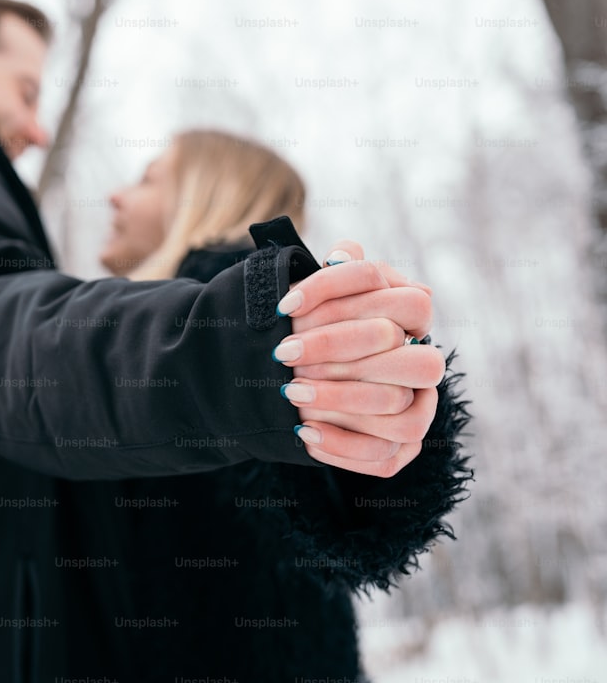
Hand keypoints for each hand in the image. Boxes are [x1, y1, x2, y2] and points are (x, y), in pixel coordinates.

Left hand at [273, 241, 444, 476]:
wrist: (294, 379)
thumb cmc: (309, 328)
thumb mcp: (317, 299)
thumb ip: (334, 273)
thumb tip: (344, 252)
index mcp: (413, 323)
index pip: (409, 300)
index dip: (341, 295)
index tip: (285, 306)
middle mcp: (424, 365)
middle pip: (410, 359)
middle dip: (340, 351)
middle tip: (284, 354)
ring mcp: (418, 409)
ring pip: (399, 409)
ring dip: (339, 401)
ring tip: (290, 393)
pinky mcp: (400, 448)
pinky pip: (383, 457)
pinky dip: (341, 446)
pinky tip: (303, 433)